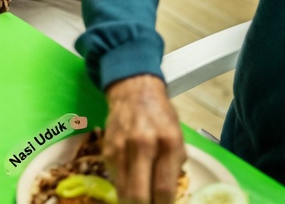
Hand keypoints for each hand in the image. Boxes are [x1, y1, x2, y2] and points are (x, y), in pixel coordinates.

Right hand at [103, 75, 185, 203]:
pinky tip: (132, 185)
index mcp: (168, 143)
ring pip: (123, 190)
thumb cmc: (161, 116)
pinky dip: (124, 187)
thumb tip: (167, 195)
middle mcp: (143, 145)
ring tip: (140, 200)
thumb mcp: (178, 137)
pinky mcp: (107, 151)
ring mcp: (121, 148)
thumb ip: (174, 165)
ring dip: (131, 201)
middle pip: (138, 194)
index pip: (163, 188)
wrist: (134, 92)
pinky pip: (116, 178)